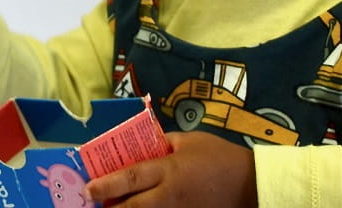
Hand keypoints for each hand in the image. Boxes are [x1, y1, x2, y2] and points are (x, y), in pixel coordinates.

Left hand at [84, 131, 257, 207]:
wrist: (252, 186)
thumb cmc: (220, 157)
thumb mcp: (189, 141)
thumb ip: (164, 144)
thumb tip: (144, 146)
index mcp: (169, 169)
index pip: (130, 177)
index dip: (107, 184)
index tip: (89, 188)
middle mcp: (170, 196)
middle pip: (132, 206)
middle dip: (110, 206)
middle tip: (92, 204)